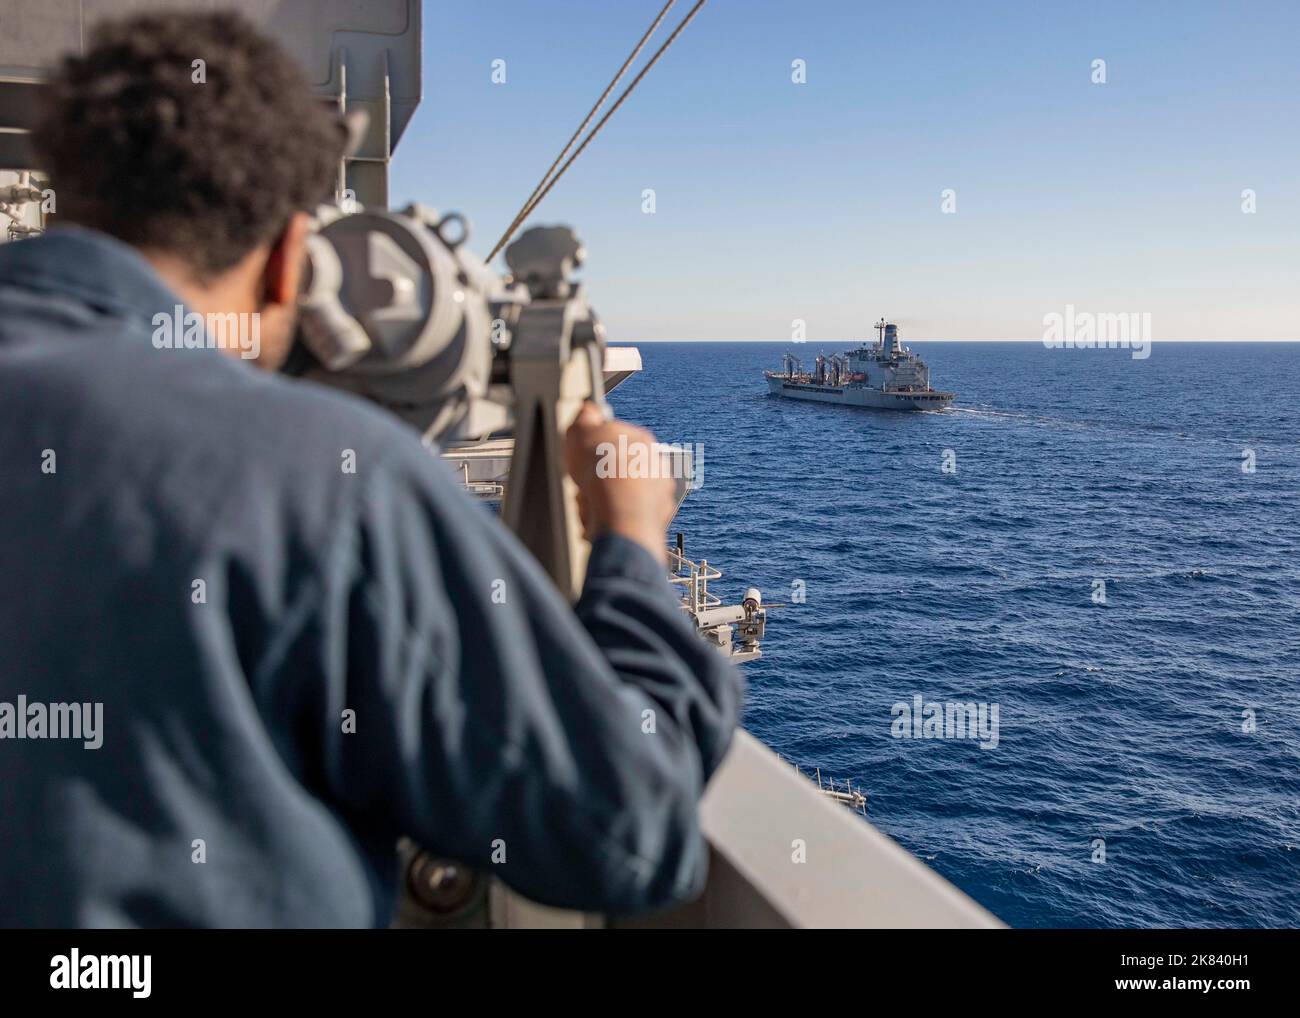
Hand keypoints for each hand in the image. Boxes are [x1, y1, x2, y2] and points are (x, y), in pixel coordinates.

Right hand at [564, 403, 674, 566]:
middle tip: (586, 485)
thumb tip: (589, 409)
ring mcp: (660, 492)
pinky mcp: (658, 517)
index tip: (583, 459)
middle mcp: (656, 464)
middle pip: (622, 469)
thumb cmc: (601, 470)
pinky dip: (618, 519)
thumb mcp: (580, 431)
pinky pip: (632, 517)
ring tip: (592, 505)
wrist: (620, 511)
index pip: (617, 440)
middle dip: (601, 478)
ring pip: (627, 495)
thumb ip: (584, 417)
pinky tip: (603, 519)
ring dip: (607, 499)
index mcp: (641, 440)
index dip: (595, 451)